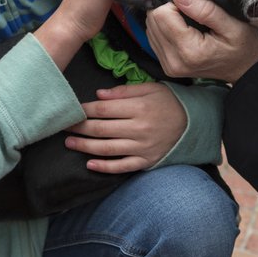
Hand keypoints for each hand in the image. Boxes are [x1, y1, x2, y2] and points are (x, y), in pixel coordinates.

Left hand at [64, 82, 184, 172]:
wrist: (193, 125)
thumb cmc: (169, 103)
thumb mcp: (151, 89)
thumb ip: (124, 91)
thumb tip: (98, 95)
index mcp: (140, 108)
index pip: (105, 110)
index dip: (85, 110)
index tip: (73, 109)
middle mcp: (140, 129)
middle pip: (102, 129)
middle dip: (80, 128)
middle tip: (64, 126)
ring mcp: (142, 148)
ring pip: (107, 149)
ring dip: (85, 147)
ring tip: (69, 143)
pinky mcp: (145, 162)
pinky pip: (121, 167)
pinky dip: (104, 167)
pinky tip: (89, 164)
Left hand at [146, 0, 257, 83]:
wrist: (246, 70)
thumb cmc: (244, 46)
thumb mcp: (232, 25)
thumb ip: (205, 10)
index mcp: (189, 51)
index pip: (162, 15)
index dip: (175, 3)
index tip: (192, 4)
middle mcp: (174, 61)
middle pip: (153, 21)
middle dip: (168, 9)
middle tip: (190, 10)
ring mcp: (169, 66)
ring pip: (150, 28)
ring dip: (165, 19)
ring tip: (187, 19)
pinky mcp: (166, 65)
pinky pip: (153, 38)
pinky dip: (164, 28)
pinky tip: (181, 28)